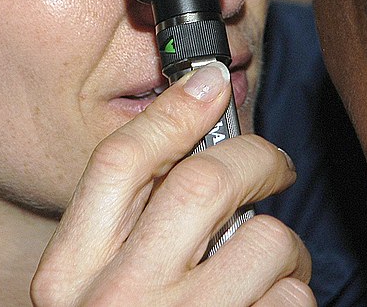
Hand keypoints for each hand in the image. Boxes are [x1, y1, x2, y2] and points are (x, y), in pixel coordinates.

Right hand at [30, 62, 313, 305]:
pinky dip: (297, 302)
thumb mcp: (95, 299)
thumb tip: (197, 136)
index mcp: (68, 281)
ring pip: (267, 243)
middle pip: (205, 182)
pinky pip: (295, 303)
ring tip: (275, 272)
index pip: (119, 163)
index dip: (174, 111)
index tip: (210, 82)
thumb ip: (129, 231)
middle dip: (256, 158)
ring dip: (288, 250)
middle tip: (272, 166)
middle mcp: (118, 304)